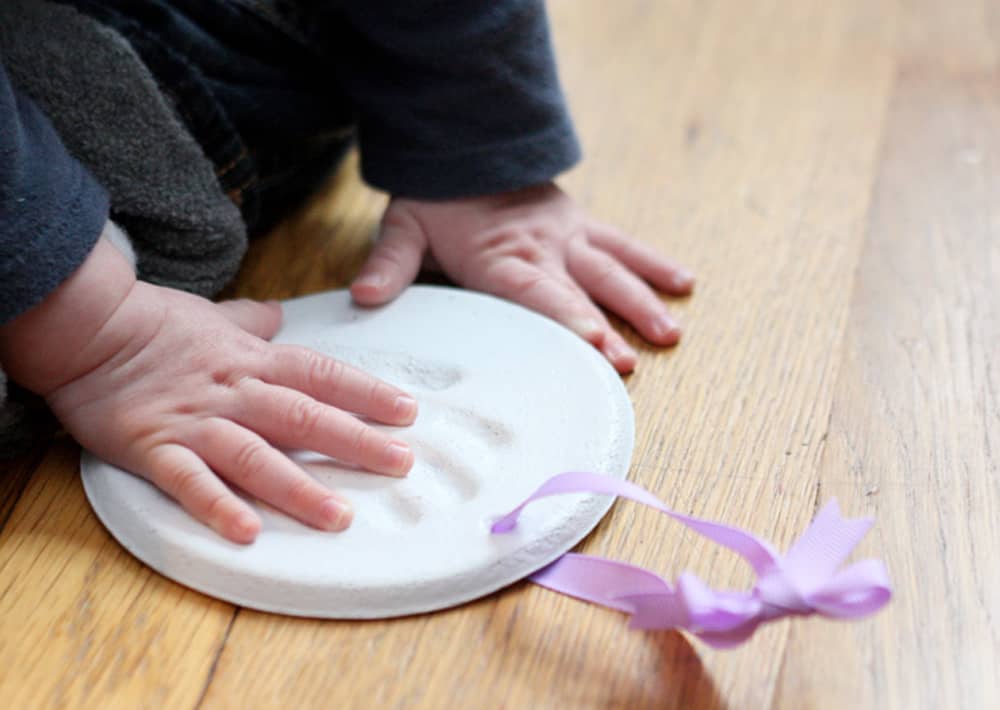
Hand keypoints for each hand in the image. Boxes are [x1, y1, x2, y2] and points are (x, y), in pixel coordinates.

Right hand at [1, 239, 417, 543]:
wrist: (88, 329)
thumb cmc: (156, 324)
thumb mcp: (216, 317)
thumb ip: (253, 322)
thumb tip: (280, 315)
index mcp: (253, 361)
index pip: (322, 375)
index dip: (366, 393)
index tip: (406, 412)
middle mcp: (235, 392)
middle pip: (304, 416)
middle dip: (355, 442)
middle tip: (399, 463)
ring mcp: (197, 422)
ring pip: (256, 456)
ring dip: (299, 487)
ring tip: (339, 515)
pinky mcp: (155, 448)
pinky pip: (190, 481)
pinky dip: (217, 505)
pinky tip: (247, 531)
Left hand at [351, 183, 693, 372]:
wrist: (467, 144)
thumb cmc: (436, 198)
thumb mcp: (404, 226)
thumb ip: (389, 262)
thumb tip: (364, 297)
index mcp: (499, 257)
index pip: (536, 294)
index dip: (566, 321)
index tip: (594, 346)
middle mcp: (542, 248)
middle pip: (580, 291)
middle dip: (606, 327)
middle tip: (630, 363)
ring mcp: (568, 236)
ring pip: (612, 270)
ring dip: (642, 302)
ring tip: (670, 334)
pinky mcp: (582, 226)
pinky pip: (624, 244)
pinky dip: (654, 263)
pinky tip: (684, 283)